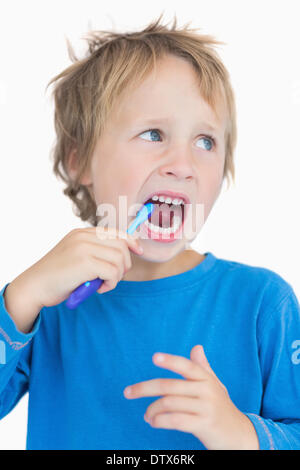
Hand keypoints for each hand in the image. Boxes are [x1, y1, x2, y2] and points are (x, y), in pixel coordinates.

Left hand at [123, 345, 258, 449]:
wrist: (241, 436)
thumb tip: (197, 347)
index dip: (170, 361)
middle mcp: (207, 391)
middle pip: (169, 386)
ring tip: (146, 415)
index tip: (153, 357)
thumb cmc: (223, 408)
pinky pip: (176, 420)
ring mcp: (206, 408)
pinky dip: (160, 421)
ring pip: (169, 404)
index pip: (186, 366)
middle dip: (144, 388)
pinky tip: (154, 422)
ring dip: (151, 410)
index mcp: (206, 379)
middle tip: (127, 392)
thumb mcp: (216, 386)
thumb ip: (204, 368)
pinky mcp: (204, 425)